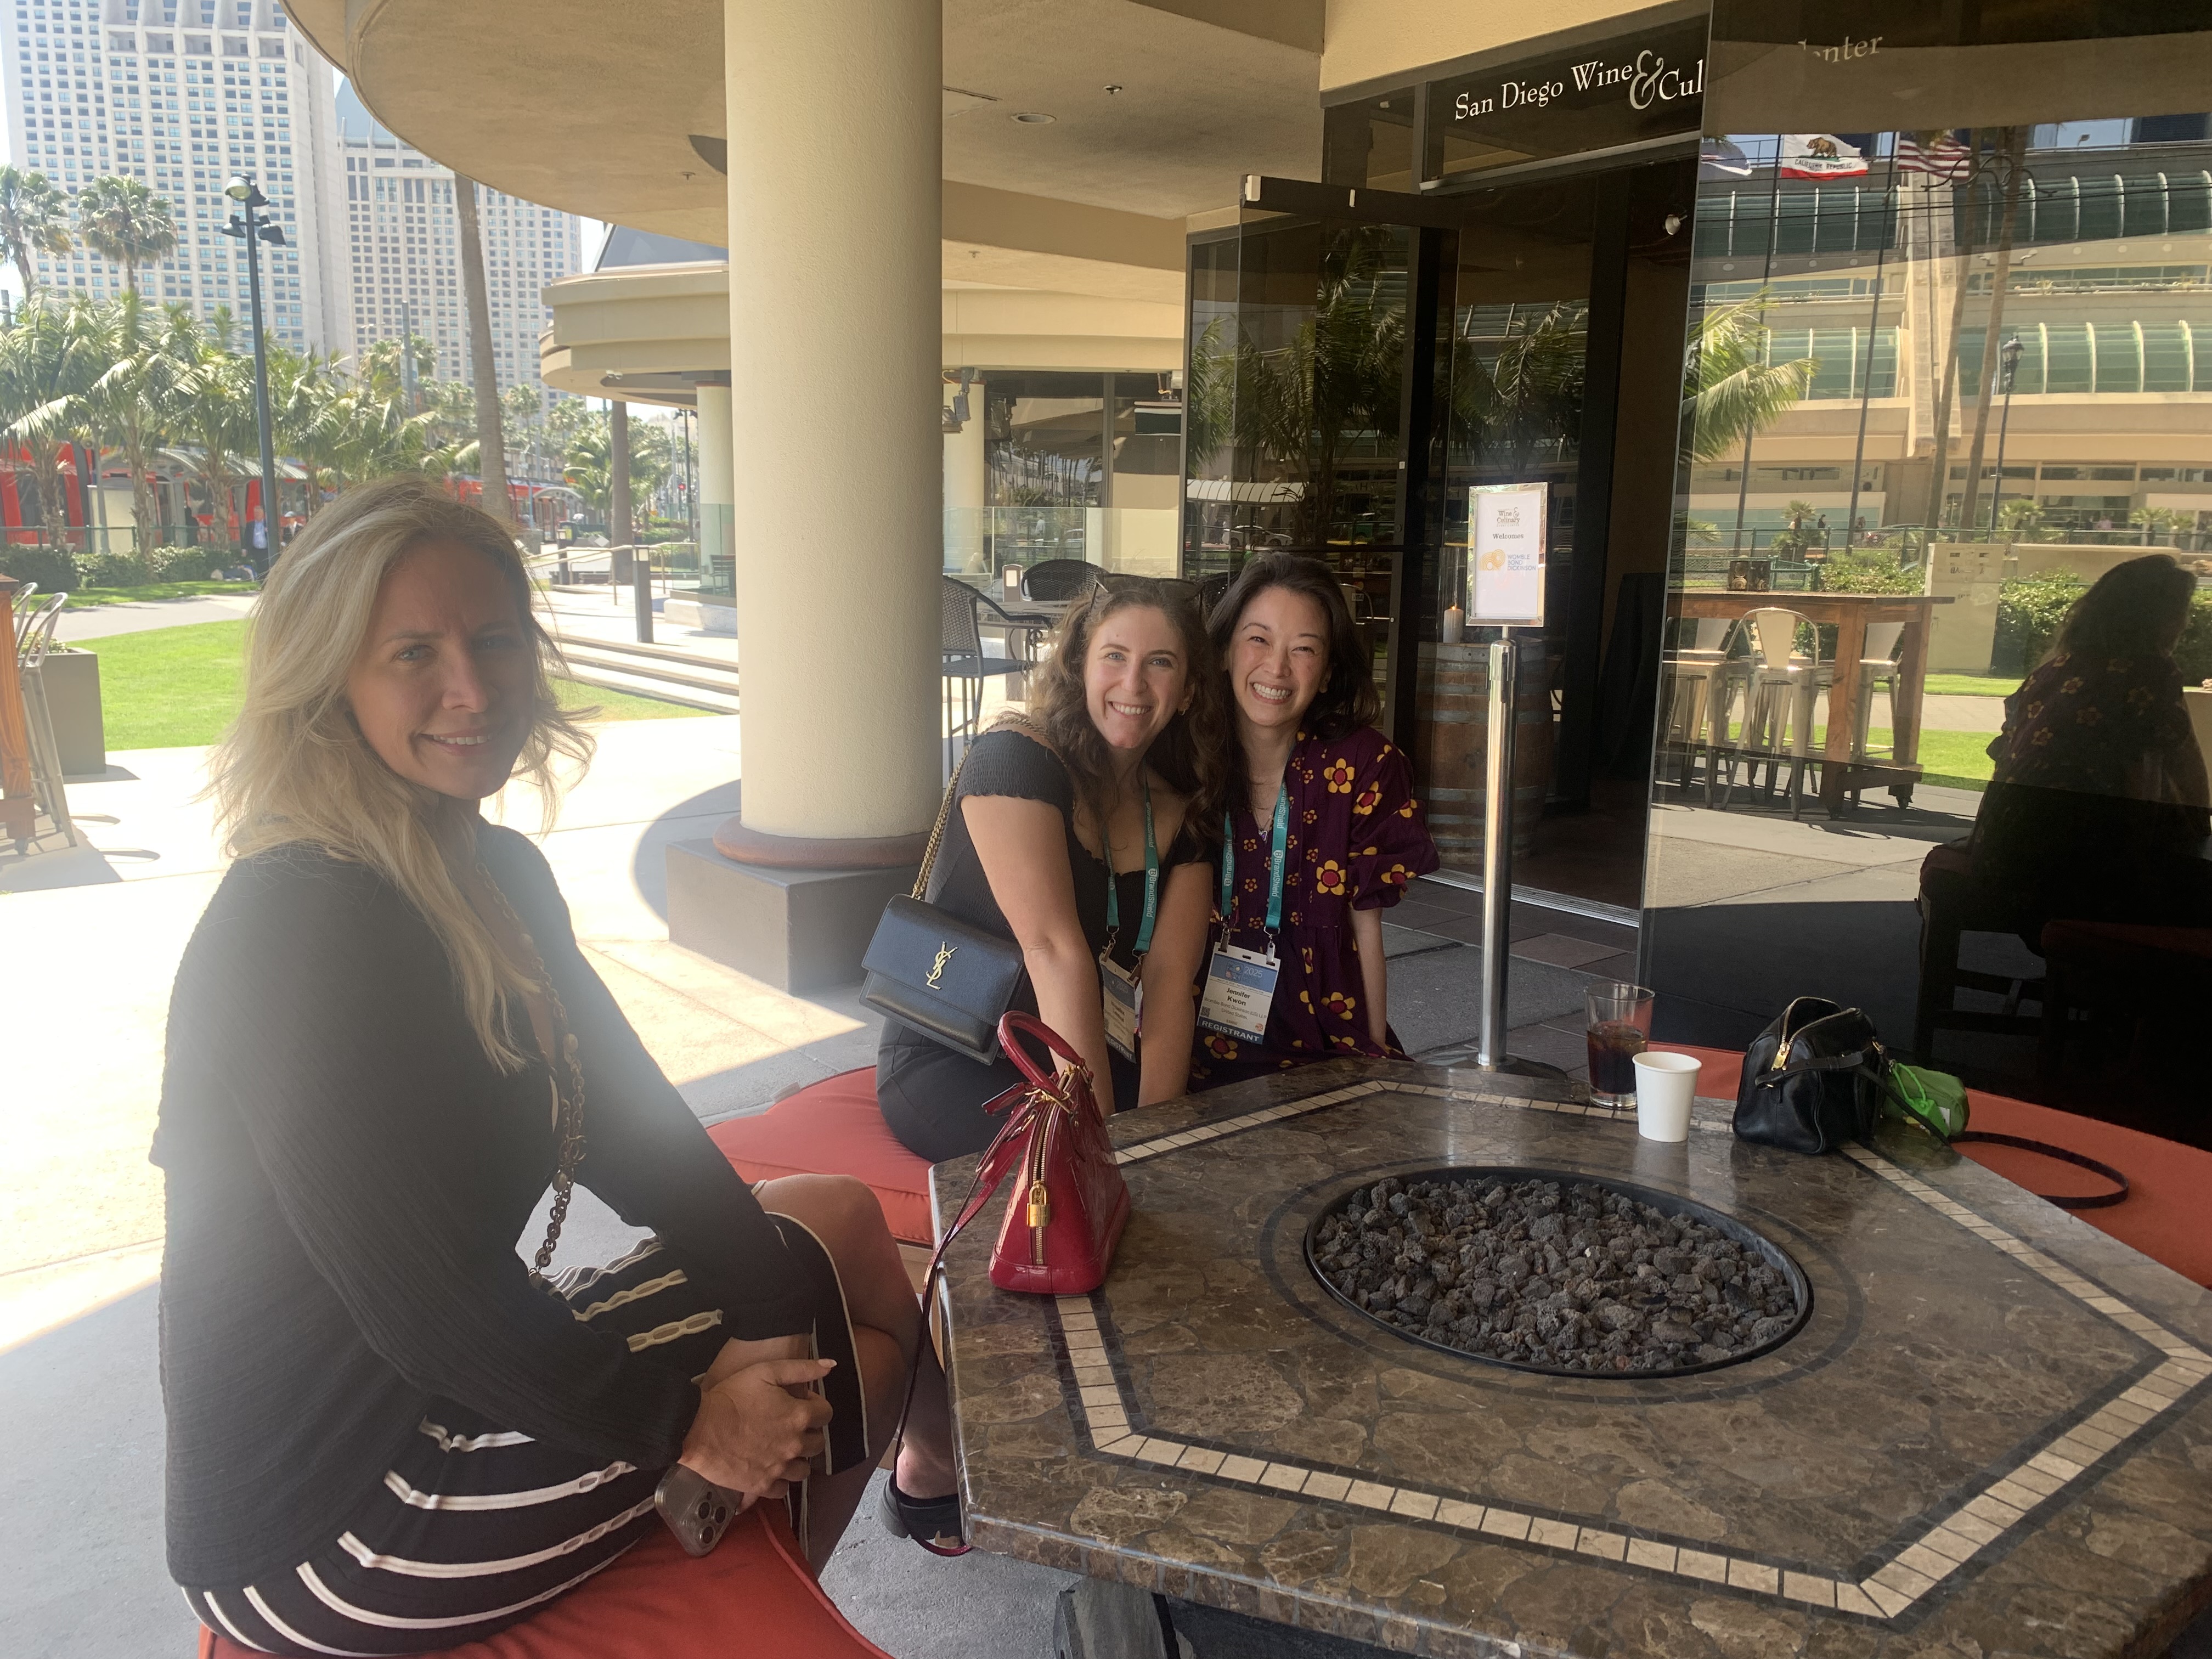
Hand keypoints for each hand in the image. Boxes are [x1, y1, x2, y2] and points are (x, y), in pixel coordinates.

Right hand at [678, 1357, 834, 1498]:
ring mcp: (779, 1468)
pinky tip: (771, 1470)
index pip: (826, 1414)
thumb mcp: (766, 1370)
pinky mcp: (761, 1485)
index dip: (815, 1406)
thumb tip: (831, 1365)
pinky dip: (780, 1481)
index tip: (800, 1404)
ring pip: (804, 1470)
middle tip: (791, 1427)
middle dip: (809, 1434)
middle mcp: (794, 1444)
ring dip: (798, 1459)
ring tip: (783, 1450)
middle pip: (818, 1444)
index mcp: (798, 1416)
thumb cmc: (731, 1396)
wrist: (697, 1428)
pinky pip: (782, 1490)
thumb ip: (801, 1368)